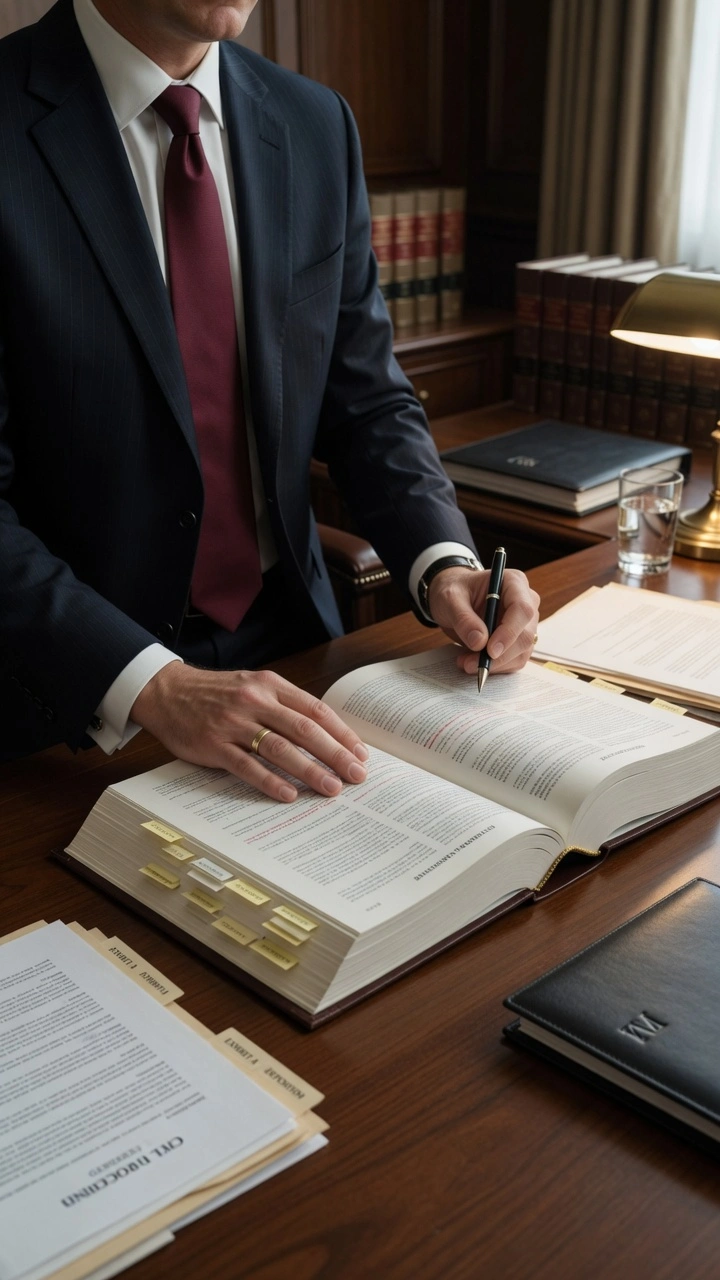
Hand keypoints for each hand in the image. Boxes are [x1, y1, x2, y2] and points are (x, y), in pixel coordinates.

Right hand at [131, 663, 368, 802]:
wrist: (166, 691)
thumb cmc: (216, 693)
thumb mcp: (253, 686)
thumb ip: (284, 706)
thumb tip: (324, 735)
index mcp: (270, 685)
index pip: (315, 711)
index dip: (341, 734)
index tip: (360, 754)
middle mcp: (255, 702)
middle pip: (305, 730)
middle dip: (335, 755)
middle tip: (356, 776)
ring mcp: (233, 723)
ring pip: (280, 749)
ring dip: (310, 771)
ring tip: (331, 789)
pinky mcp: (213, 745)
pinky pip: (247, 766)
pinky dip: (270, 781)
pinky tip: (289, 794)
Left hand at [427, 566, 539, 675]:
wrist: (454, 599)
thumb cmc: (454, 590)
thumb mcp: (450, 599)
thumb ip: (464, 618)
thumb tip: (479, 642)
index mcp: (513, 583)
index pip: (522, 609)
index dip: (509, 632)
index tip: (489, 650)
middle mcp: (526, 602)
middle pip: (524, 635)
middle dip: (499, 655)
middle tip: (470, 664)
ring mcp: (524, 623)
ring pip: (521, 652)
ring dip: (495, 665)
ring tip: (466, 663)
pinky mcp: (518, 640)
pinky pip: (514, 660)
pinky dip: (495, 667)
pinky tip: (473, 662)